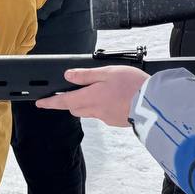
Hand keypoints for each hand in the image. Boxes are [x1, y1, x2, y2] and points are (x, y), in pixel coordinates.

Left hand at [35, 66, 149, 126]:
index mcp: (90, 98)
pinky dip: (103, 106)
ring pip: (90, 111)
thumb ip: (86, 75)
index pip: (64, 102)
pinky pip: (104, 114)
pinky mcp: (117, 121)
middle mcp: (96, 111)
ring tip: (97, 91)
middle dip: (70, 101)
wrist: (155, 104)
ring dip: (87, 103)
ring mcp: (107, 118)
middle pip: (76, 108)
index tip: (40, 103)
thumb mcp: (107, 72)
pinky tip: (113, 98)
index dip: (50, 102)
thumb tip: (68, 76)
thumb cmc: (132, 85)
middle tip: (70, 92)